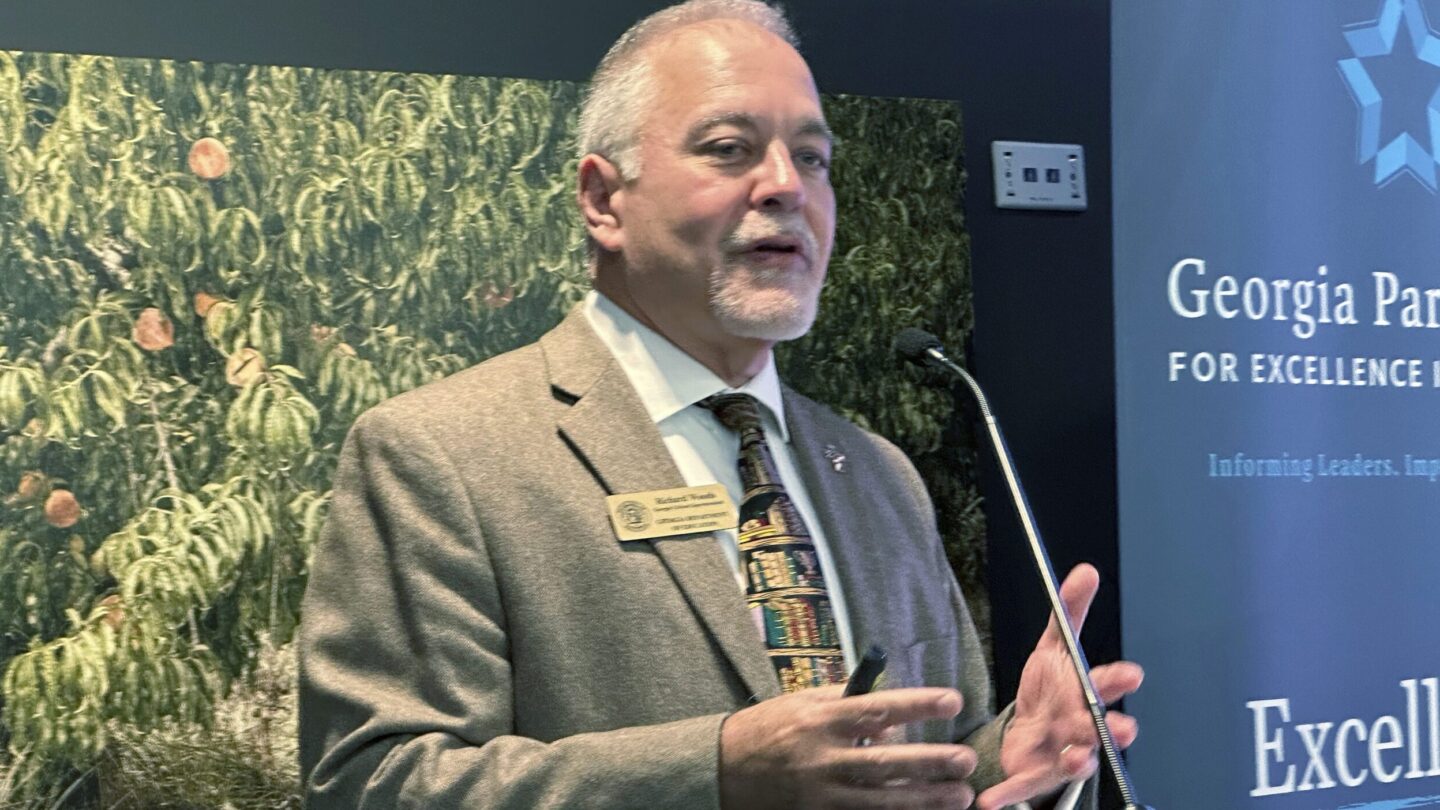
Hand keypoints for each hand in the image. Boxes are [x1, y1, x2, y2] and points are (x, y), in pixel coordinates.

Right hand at [720, 685, 978, 809]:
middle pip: (886, 761)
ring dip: (924, 799)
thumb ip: (844, 702)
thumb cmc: (766, 729)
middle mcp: (822, 757)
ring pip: (881, 799)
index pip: (876, 708)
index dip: (917, 704)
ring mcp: (820, 793)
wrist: (720, 769)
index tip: (953, 700)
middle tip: (967, 761)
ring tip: (960, 796)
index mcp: (819, 720)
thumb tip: (890, 712)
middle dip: (930, 762)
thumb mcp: (800, 703)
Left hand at [975, 564, 1144, 809]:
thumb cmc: (1048, 692)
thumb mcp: (1053, 648)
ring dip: (1079, 760)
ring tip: (1078, 757)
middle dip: (1111, 727)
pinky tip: (991, 801)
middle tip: (1122, 727)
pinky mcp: (1034, 777)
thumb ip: (1070, 612)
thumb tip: (1086, 570)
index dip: (1117, 679)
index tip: (1131, 672)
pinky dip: (1009, 794)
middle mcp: (1079, 728)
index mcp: (1083, 694)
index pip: (1104, 684)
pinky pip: (1023, 787)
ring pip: (1076, 760)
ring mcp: (1060, 755)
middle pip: (1099, 727)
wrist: (1026, 736)